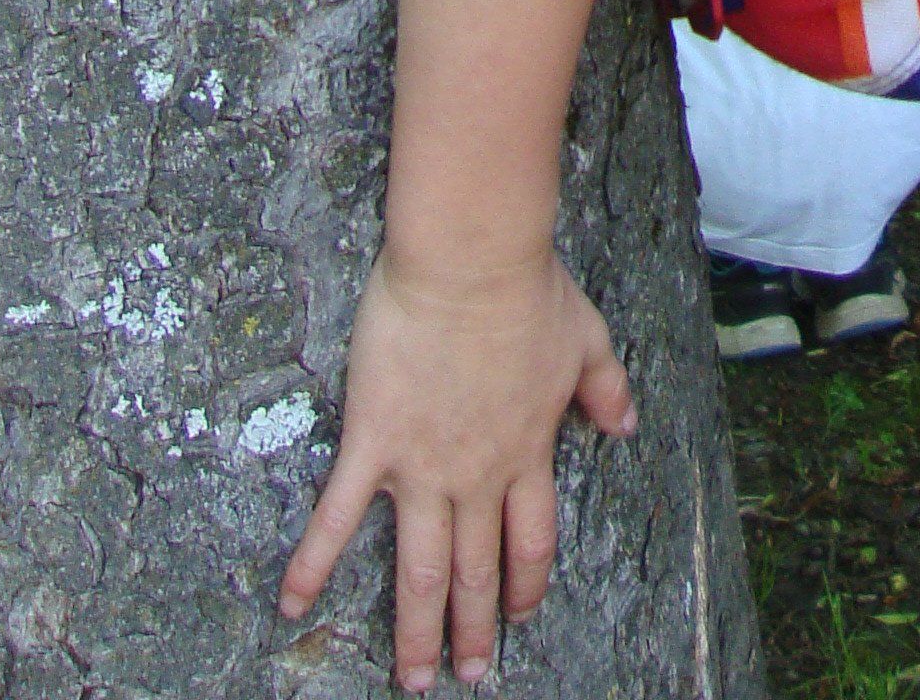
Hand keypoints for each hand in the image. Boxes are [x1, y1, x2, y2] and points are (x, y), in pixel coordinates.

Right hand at [278, 245, 636, 690]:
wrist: (471, 261)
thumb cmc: (528, 290)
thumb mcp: (587, 338)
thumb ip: (606, 389)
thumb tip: (626, 427)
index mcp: (527, 454)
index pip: (531, 540)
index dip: (526, 584)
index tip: (521, 618)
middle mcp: (477, 475)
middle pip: (478, 570)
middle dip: (473, 629)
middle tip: (468, 676)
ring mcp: (423, 467)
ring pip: (420, 568)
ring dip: (416, 629)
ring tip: (413, 680)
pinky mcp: (373, 444)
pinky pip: (337, 516)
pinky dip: (313, 564)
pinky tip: (292, 604)